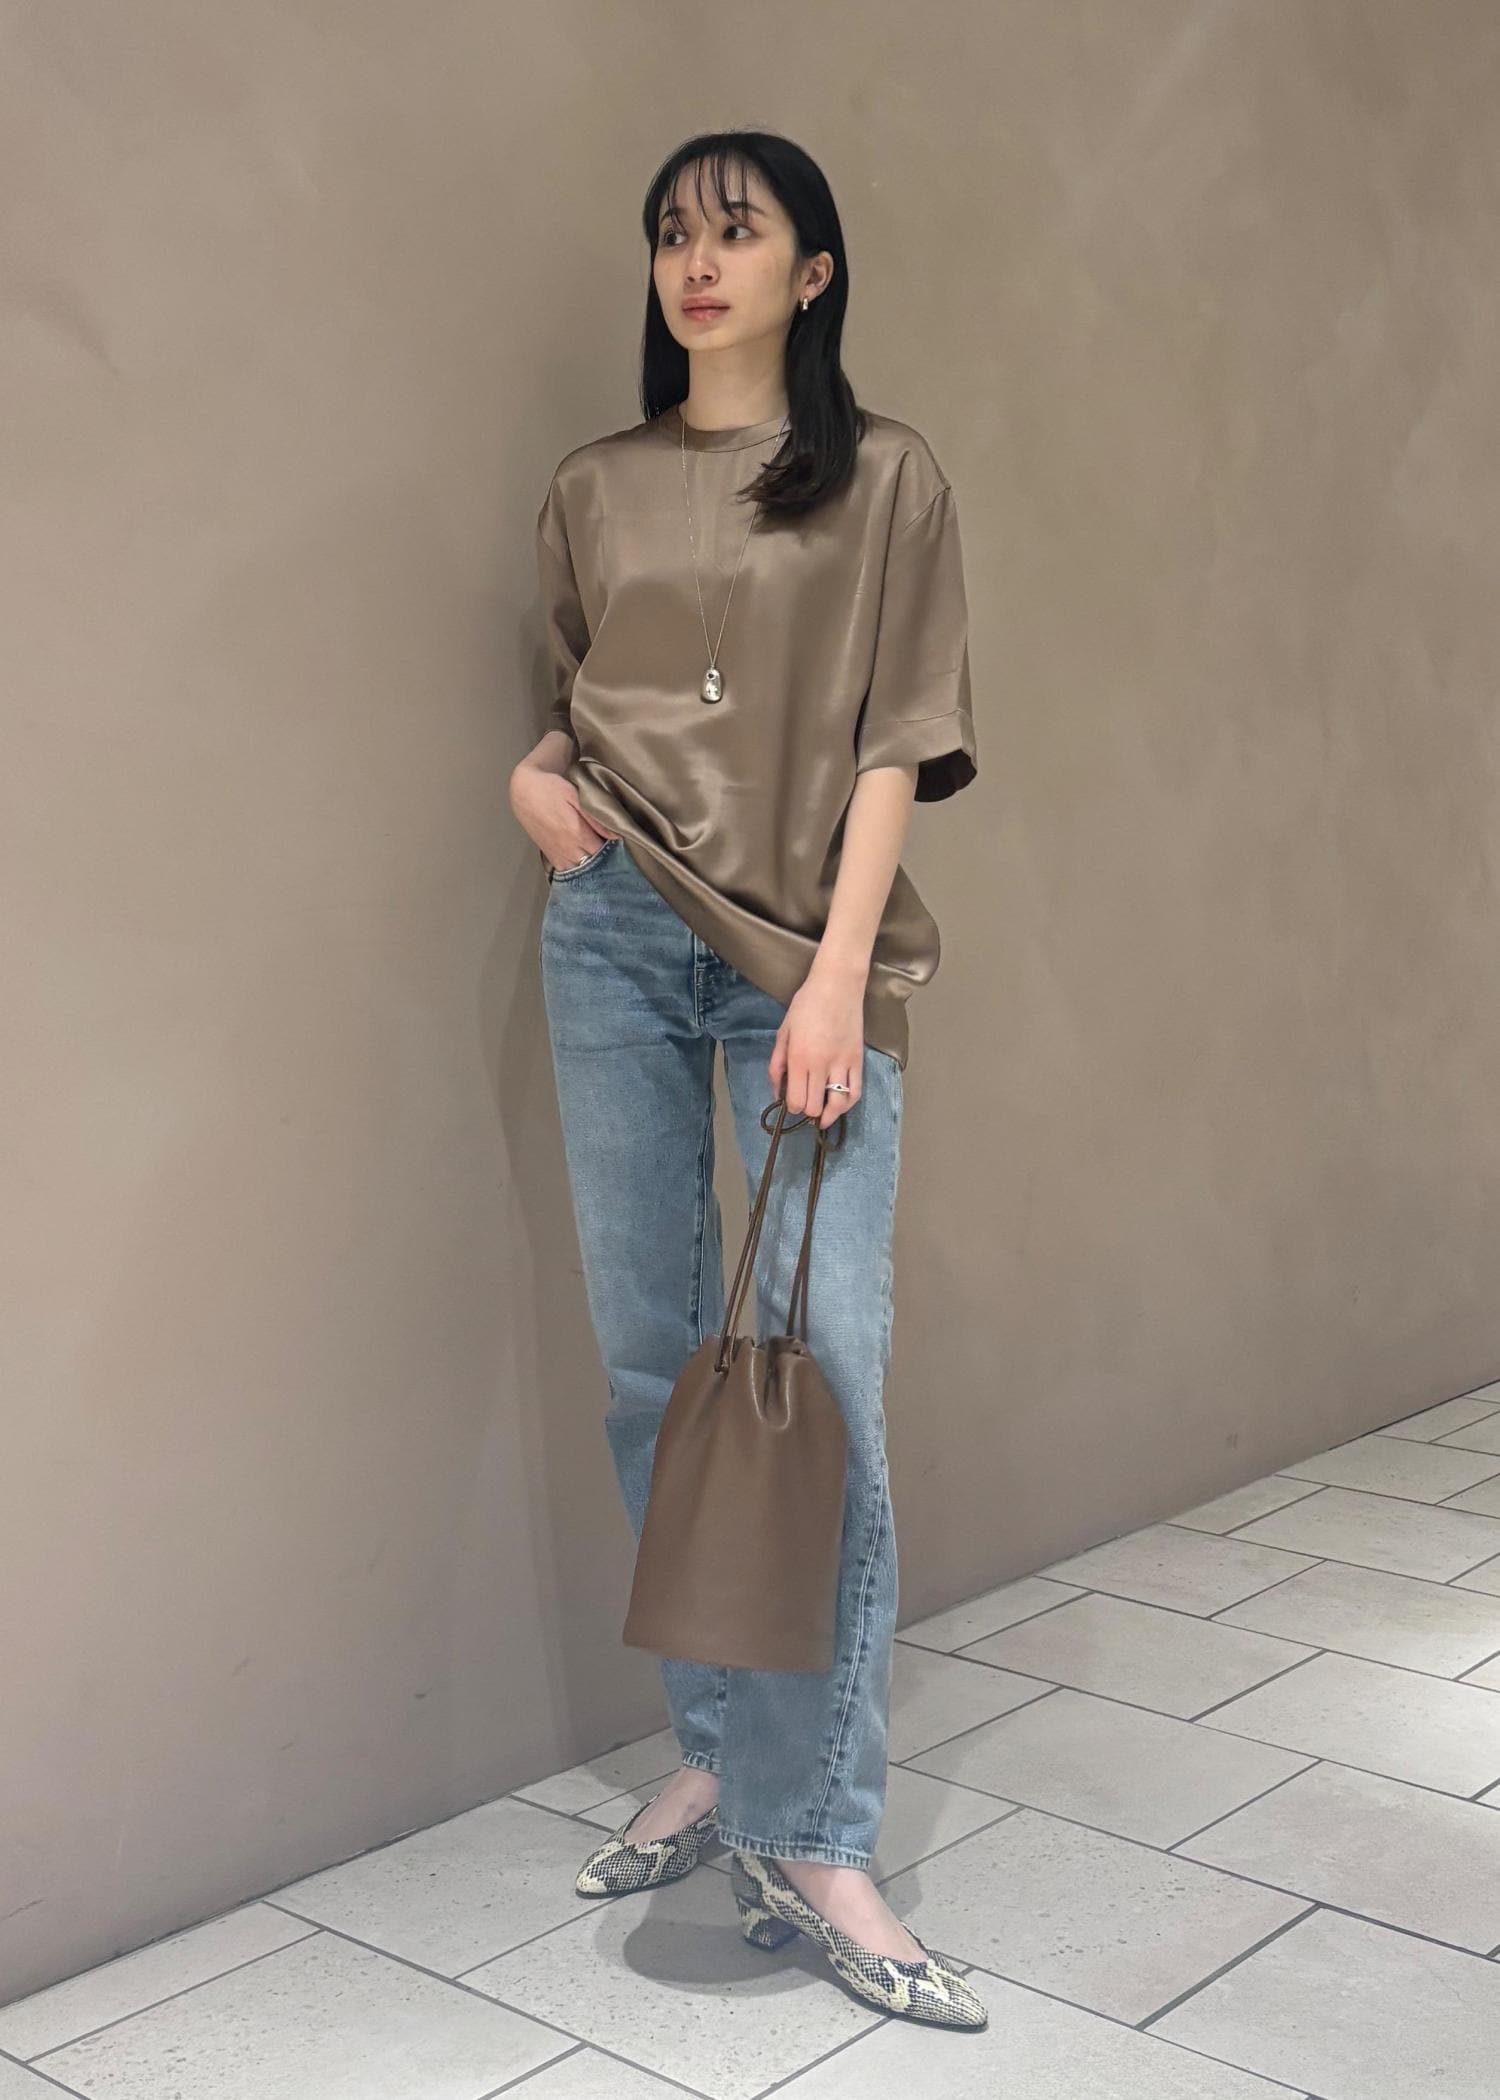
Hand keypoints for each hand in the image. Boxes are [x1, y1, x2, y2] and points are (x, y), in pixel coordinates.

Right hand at [510, 762, 618, 870]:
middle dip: (608, 863)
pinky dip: (581, 870)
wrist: (524, 791)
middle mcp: (568, 851)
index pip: (606, 854)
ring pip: (583, 873)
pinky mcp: (552, 858)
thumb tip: (617, 836)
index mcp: (577, 835)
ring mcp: (559, 857)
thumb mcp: (576, 797)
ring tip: (603, 857)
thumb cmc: (551, 789)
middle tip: (616, 853)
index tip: (624, 846)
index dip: (617, 852)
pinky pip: (570, 872)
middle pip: (596, 867)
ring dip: (595, 868)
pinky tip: (587, 861)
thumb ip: (596, 819)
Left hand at [768, 964, 866, 1128]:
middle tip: (805, 1104)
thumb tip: (776, 1092)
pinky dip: (847, 1104)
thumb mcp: (783, 1033)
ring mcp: (843, 1064)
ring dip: (828, 1114)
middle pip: (814, 1107)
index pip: (796, 1100)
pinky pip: (856, 1092)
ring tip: (822, 1116)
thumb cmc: (806, 1005)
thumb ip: (777, 1065)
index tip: (790, 1101)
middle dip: (807, 1111)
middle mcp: (821, 1065)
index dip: (791, 1107)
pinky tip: (839, 1105)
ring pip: (837, 1105)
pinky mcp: (858, 1060)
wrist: (837, 986)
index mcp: (799, 1058)